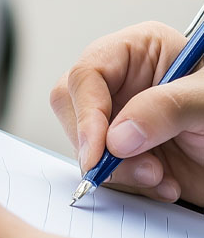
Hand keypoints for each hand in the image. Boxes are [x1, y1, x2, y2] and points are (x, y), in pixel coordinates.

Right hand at [50, 21, 203, 205]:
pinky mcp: (125, 152)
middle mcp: (121, 83)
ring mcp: (119, 119)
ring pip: (83, 144)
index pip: (87, 75)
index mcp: (137, 51)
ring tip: (160, 177)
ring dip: (118, 171)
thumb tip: (116, 136)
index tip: (98, 150)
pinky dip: (130, 185)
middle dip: (97, 145)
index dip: (85, 113)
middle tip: (132, 167)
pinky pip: (104, 170)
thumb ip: (165, 109)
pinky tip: (164, 183)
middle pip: (72, 108)